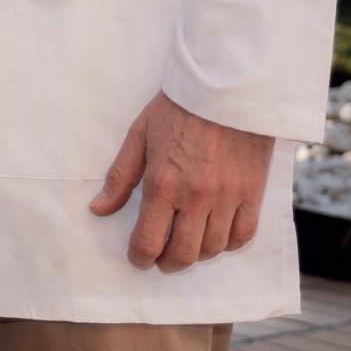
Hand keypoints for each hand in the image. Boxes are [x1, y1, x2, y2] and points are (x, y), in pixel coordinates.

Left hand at [89, 91, 276, 271]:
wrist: (226, 88)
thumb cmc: (178, 108)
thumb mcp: (139, 135)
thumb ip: (120, 176)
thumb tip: (98, 209)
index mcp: (163, 183)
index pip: (148, 241)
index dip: (140, 257)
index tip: (138, 257)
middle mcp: (195, 197)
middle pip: (182, 254)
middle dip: (167, 263)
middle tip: (161, 258)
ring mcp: (227, 197)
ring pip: (213, 248)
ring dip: (197, 253)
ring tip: (187, 244)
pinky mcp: (253, 193)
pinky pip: (243, 235)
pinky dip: (228, 243)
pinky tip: (216, 234)